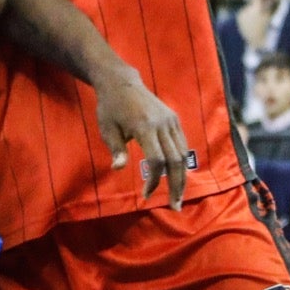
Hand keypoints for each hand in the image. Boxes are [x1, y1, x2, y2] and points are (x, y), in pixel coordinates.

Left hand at [94, 68, 190, 208]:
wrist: (121, 82)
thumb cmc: (110, 108)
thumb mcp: (107, 129)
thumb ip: (116, 149)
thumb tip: (117, 168)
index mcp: (144, 126)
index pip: (156, 160)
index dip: (154, 180)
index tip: (146, 194)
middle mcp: (162, 124)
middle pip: (176, 160)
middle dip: (177, 185)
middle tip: (175, 206)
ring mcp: (171, 120)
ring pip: (183, 154)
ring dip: (182, 177)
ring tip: (178, 196)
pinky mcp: (174, 119)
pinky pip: (182, 145)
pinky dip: (181, 162)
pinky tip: (176, 176)